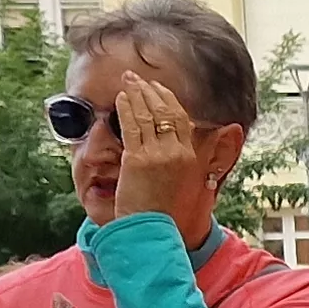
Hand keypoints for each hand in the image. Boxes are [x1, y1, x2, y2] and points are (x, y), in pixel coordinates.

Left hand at [110, 71, 209, 219]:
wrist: (150, 229)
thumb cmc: (162, 210)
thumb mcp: (180, 182)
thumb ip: (180, 160)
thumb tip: (179, 142)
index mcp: (188, 157)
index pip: (180, 118)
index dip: (167, 99)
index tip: (156, 88)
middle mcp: (176, 153)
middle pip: (164, 111)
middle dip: (150, 91)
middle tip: (137, 78)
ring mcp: (157, 155)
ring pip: (147, 115)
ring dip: (135, 95)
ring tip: (127, 82)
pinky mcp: (137, 159)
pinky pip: (131, 127)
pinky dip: (125, 109)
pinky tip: (120, 99)